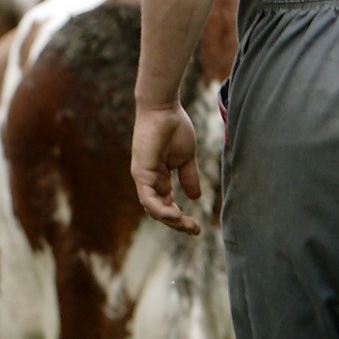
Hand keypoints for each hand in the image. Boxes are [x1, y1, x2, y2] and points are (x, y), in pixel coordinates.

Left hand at [130, 104, 206, 233]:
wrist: (164, 109)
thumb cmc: (174, 128)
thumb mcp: (186, 158)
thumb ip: (189, 177)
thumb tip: (195, 197)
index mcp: (159, 178)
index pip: (167, 204)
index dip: (180, 218)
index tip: (197, 227)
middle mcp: (149, 180)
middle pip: (159, 210)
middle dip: (177, 223)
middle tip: (194, 230)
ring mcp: (143, 178)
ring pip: (153, 208)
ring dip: (170, 220)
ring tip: (186, 225)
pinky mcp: (141, 173)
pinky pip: (148, 198)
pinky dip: (160, 209)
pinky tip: (175, 215)